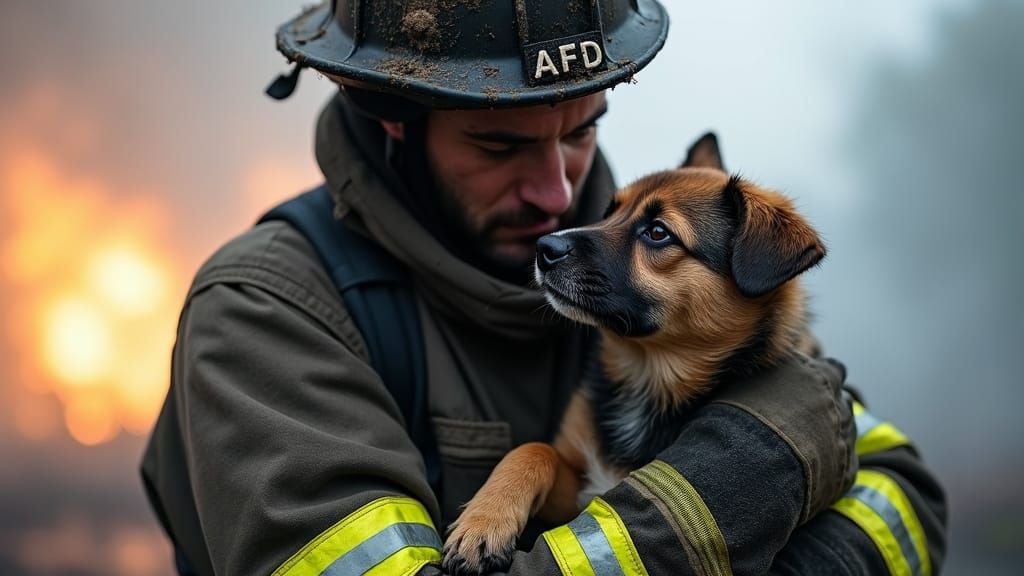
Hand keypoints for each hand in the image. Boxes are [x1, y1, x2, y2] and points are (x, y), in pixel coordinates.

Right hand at [709, 355, 856, 521]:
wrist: (743, 466)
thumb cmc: (730, 421)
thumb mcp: (736, 386)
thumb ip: (760, 379)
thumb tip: (753, 382)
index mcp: (810, 371)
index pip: (830, 369)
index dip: (815, 383)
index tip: (800, 395)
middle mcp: (833, 397)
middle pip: (841, 399)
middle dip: (826, 409)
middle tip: (801, 425)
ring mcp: (843, 433)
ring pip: (846, 431)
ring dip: (830, 437)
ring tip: (799, 452)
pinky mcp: (846, 470)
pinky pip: (842, 466)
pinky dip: (828, 470)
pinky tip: (803, 476)